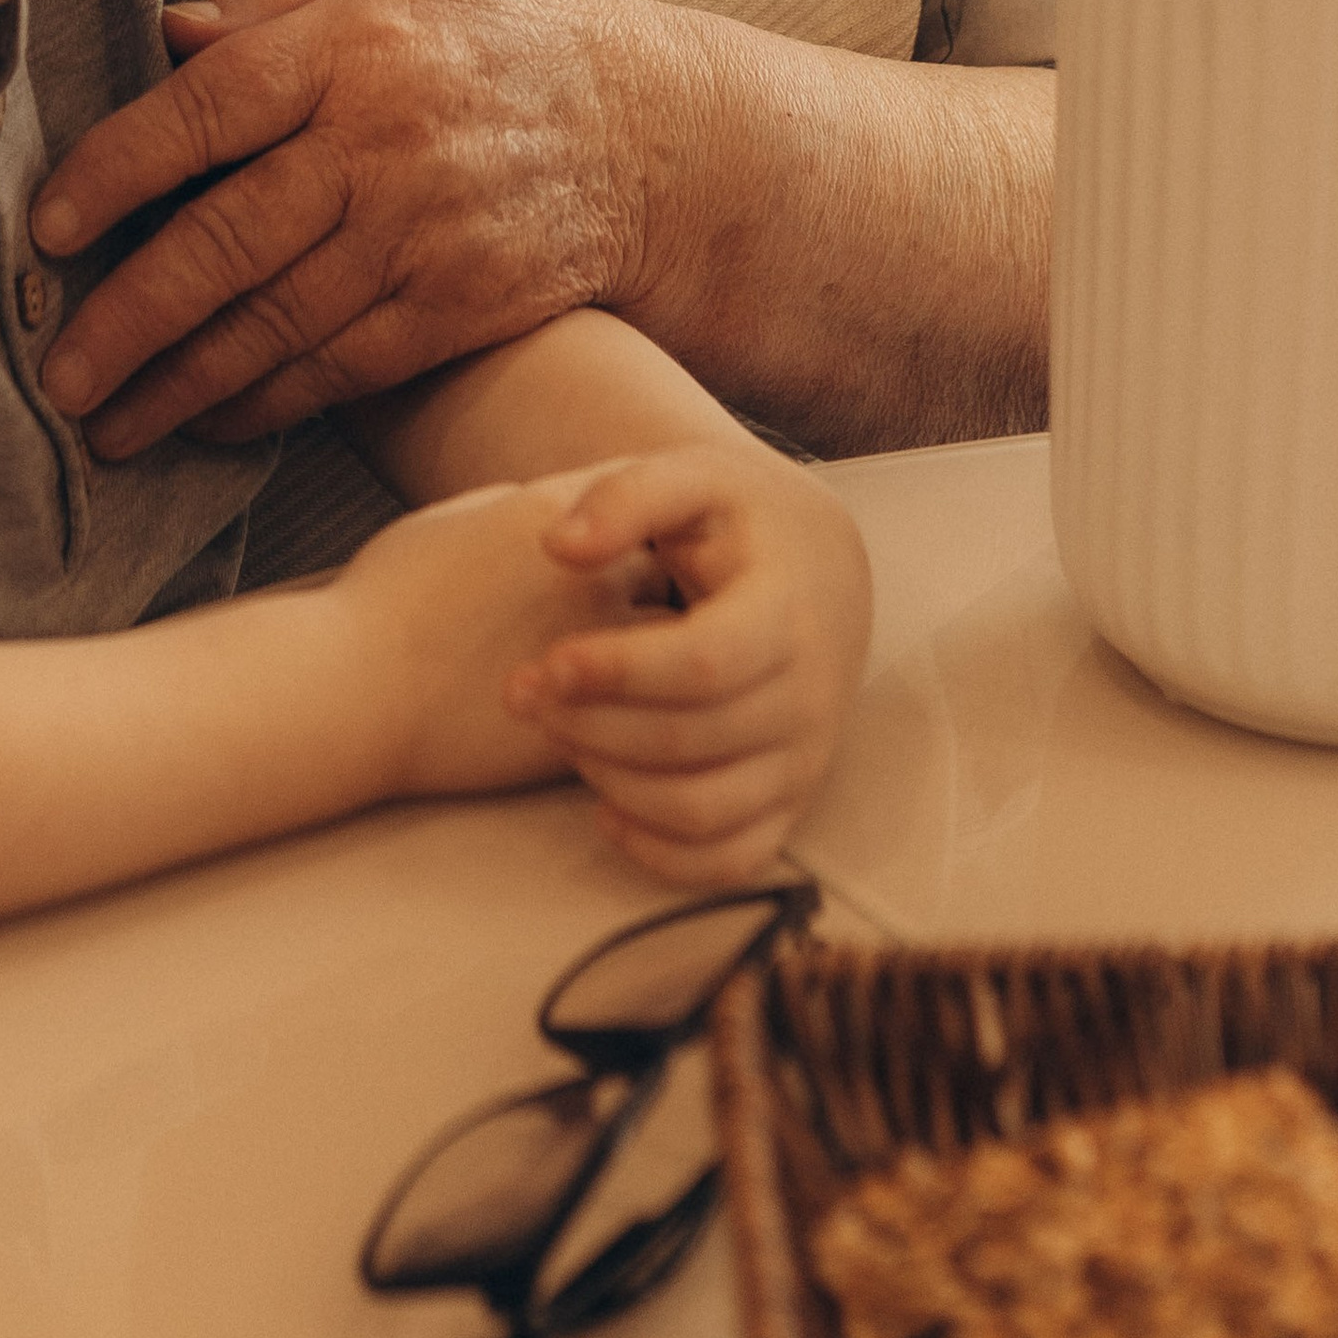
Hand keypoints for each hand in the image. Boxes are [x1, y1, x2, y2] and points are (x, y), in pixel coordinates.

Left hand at [34, 0, 646, 456]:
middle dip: (127, 317)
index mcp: (353, 41)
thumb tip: (167, 33)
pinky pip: (340, 368)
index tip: (48, 228)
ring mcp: (423, 233)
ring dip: (179, 386)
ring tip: (106, 427)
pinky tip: (208, 423)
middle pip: (227, 238)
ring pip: (275, 323)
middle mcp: (382, 140)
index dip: (117, 172)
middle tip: (55, 374)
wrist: (650, 132)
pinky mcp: (458, 308)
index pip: (206, 107)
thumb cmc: (497, 34)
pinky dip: (265, 404)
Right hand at [333, 469, 652, 804]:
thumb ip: (526, 511)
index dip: (651, 512)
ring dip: (675, 650)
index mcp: (556, 519)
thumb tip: (572, 519)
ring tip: (670, 659)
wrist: (353, 694)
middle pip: (681, 565)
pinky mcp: (599, 724)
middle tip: (686, 591)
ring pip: (682, 647)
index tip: (651, 525)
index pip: (645, 495)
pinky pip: (660, 712)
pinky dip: (653, 708)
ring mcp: (600, 655)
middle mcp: (592, 578)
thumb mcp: (454, 520)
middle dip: (679, 576)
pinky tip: (638, 711)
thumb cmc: (387, 601)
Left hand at [501, 449, 871, 888]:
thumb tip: (557, 546)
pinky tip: (603, 806)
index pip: (705, 664)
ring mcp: (803, 758)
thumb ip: (625, 498)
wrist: (819, 569)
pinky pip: (730, 859)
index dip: (618, 671)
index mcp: (787, 611)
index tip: (546, 661)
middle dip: (590, 724)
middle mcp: (809, 696)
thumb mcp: (690, 478)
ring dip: (611, 782)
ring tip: (556, 732)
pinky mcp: (791, 802)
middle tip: (518, 692)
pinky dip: (662, 853)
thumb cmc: (736, 519)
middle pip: (690, 740)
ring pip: (702, 808)